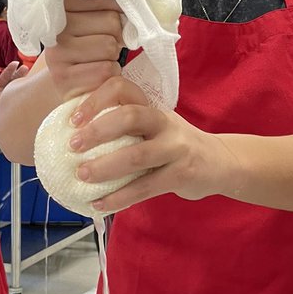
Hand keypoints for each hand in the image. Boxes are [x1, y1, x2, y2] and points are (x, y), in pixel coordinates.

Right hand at [43, 0, 124, 102]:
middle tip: (103, 47)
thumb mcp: (94, 21)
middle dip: (116, 36)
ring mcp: (57, 52)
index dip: (117, 9)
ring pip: (109, 46)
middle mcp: (55, 26)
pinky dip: (111, 74)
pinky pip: (106, 70)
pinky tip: (98, 75)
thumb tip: (134, 5)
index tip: (112, 21)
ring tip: (100, 60)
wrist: (69, 84)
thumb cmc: (88, 48)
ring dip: (114, 57)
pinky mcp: (63, 78)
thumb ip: (110, 6)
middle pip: (111, 21)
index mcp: (62, 5)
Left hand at [67, 76, 234, 211]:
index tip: (73, 119)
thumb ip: (126, 128)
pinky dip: (120, 197)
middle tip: (73, 146)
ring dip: (106, 166)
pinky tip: (100, 204)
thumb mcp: (155, 127)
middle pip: (130, 116)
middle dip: (98, 130)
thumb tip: (74, 140)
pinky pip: (146, 187)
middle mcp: (164, 122)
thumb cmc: (175, 146)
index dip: (96, 99)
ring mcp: (176, 148)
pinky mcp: (182, 174)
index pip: (123, 89)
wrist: (220, 163)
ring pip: (137, 155)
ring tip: (82, 176)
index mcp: (152, 107)